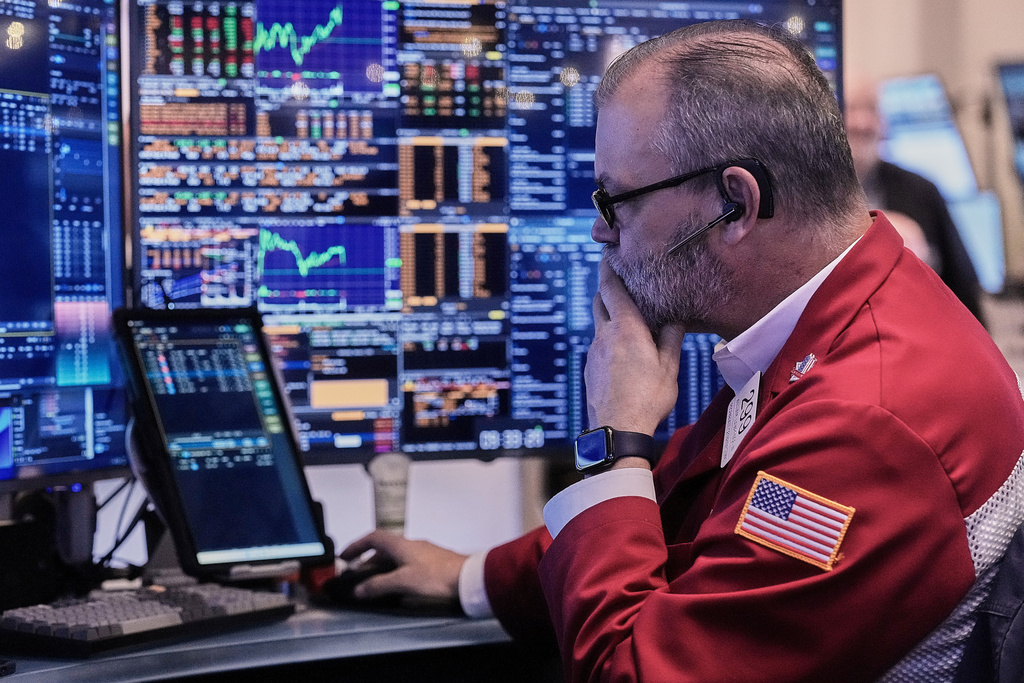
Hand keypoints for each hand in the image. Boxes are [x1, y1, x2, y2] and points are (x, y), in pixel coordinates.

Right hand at [338, 530, 466, 600]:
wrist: (468, 578)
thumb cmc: (438, 576)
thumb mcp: (403, 582)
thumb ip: (379, 585)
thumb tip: (359, 589)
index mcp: (401, 544)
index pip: (373, 538)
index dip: (356, 546)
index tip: (345, 556)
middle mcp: (411, 545)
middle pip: (383, 549)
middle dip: (367, 560)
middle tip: (357, 574)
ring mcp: (422, 553)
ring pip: (395, 557)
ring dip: (381, 567)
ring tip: (374, 582)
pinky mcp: (432, 563)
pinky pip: (406, 563)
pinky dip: (395, 571)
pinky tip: (397, 584)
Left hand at [585, 258, 685, 435]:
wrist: (616, 429)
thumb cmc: (647, 398)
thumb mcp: (668, 367)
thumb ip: (671, 338)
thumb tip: (677, 317)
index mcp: (625, 328)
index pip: (611, 288)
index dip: (608, 268)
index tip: (608, 253)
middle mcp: (604, 335)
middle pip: (599, 301)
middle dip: (607, 288)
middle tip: (622, 282)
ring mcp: (593, 352)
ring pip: (598, 323)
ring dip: (609, 315)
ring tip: (628, 318)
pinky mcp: (589, 367)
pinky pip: (598, 344)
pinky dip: (608, 337)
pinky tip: (622, 350)